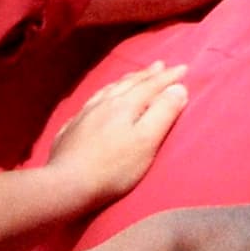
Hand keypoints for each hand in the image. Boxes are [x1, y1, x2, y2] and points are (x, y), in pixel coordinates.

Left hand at [46, 61, 189, 202]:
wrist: (66, 185)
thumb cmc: (113, 168)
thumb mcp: (146, 142)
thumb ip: (163, 113)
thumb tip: (178, 88)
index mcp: (125, 105)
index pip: (151, 85)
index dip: (168, 77)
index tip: (183, 68)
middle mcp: (104, 103)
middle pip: (129, 83)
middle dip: (147, 74)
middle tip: (160, 65)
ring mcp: (84, 115)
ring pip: (108, 90)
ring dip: (124, 81)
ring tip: (132, 76)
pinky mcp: (70, 129)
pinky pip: (89, 104)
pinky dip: (101, 96)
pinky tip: (98, 100)